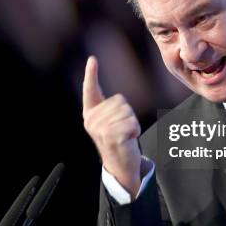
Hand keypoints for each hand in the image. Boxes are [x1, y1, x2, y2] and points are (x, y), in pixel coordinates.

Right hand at [82, 56, 141, 198]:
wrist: (120, 166)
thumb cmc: (117, 141)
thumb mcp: (109, 123)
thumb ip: (108, 109)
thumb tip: (118, 100)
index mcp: (90, 114)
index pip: (90, 90)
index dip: (91, 74)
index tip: (92, 59)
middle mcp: (92, 120)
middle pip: (120, 100)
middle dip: (127, 114)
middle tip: (122, 129)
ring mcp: (101, 129)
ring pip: (127, 111)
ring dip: (132, 123)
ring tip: (124, 135)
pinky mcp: (112, 136)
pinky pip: (131, 122)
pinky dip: (135, 130)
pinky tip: (128, 140)